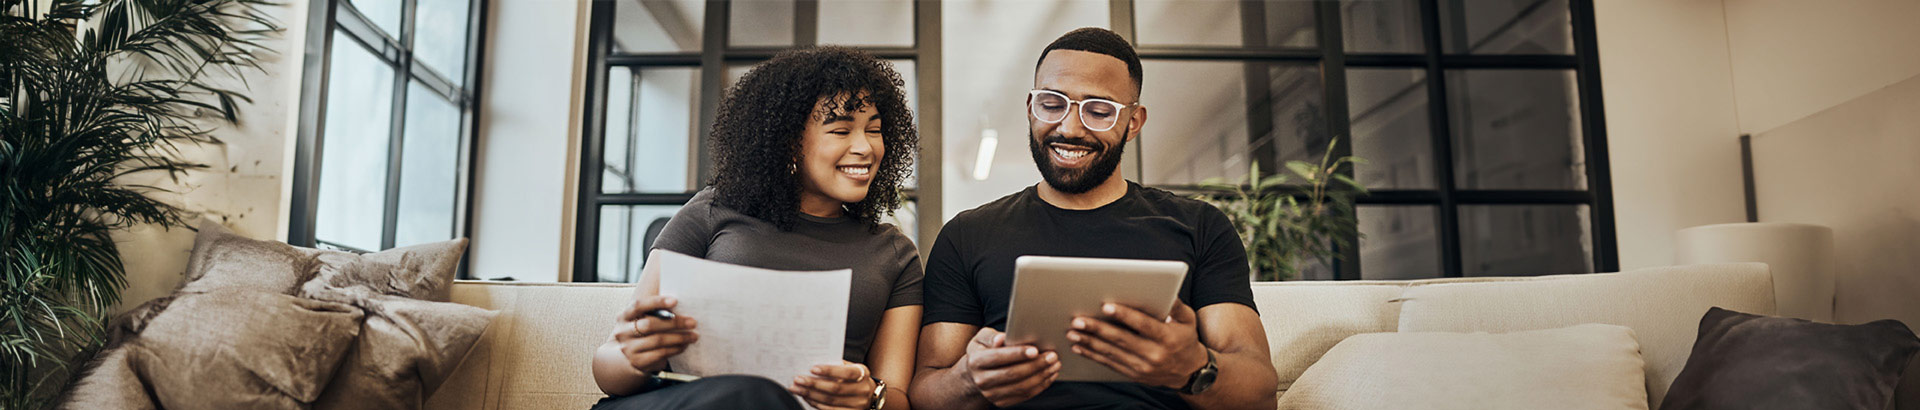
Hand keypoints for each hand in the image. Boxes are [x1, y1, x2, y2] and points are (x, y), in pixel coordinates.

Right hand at [611, 296, 698, 372]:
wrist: (633, 353)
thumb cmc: (645, 329)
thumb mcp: (645, 317)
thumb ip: (657, 310)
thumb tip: (681, 301)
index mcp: (625, 315)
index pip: (638, 305)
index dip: (656, 302)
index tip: (675, 300)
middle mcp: (623, 331)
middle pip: (649, 325)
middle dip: (674, 323)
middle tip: (693, 322)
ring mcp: (628, 348)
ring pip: (657, 340)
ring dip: (679, 338)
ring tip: (693, 336)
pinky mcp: (637, 361)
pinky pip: (660, 353)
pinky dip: (675, 349)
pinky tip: (684, 345)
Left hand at [788, 361, 876, 409]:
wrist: (871, 396)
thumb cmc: (855, 378)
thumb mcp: (851, 368)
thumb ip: (837, 366)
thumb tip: (814, 364)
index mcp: (862, 374)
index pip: (846, 373)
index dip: (829, 371)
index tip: (812, 368)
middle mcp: (862, 390)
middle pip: (835, 389)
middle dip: (814, 384)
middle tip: (798, 379)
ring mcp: (857, 405)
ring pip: (830, 401)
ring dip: (811, 395)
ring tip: (797, 389)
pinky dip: (816, 404)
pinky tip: (806, 398)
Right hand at [959, 327, 1059, 406]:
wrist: (974, 375)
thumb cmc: (983, 351)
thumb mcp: (981, 338)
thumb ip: (991, 336)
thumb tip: (1001, 339)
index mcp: (975, 361)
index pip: (998, 357)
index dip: (1017, 354)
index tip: (1035, 350)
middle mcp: (981, 380)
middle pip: (1013, 374)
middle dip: (1036, 365)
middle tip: (1052, 356)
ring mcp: (991, 394)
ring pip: (1021, 387)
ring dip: (1042, 376)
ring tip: (1055, 364)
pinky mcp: (1001, 402)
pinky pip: (1025, 395)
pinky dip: (1040, 385)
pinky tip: (1049, 375)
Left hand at [1066, 301, 1207, 388]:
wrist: (1189, 372)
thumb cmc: (1186, 339)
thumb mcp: (1188, 320)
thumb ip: (1176, 305)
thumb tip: (1167, 290)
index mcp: (1167, 338)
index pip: (1143, 325)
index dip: (1125, 316)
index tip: (1106, 307)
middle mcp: (1154, 354)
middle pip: (1121, 340)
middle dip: (1098, 329)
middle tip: (1078, 319)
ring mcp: (1142, 367)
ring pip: (1111, 353)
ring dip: (1090, 342)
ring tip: (1073, 331)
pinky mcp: (1133, 375)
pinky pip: (1110, 364)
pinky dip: (1093, 355)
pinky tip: (1079, 346)